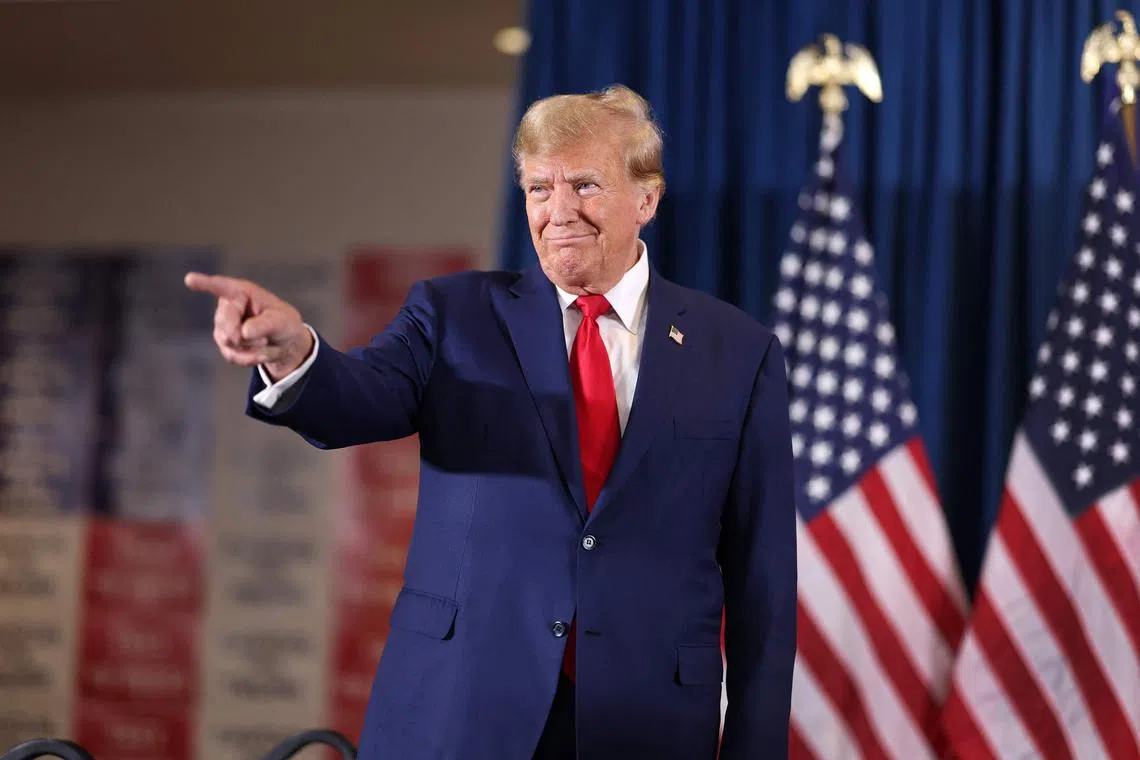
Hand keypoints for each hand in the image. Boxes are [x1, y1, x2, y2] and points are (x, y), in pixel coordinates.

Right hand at [184, 272, 313, 380]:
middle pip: (226, 322)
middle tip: (265, 338)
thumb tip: (243, 333)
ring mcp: (222, 325)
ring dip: (251, 347)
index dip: (205, 283)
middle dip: (246, 335)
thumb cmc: (283, 323)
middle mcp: (228, 306)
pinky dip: (250, 358)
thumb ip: (265, 325)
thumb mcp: (282, 321)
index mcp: (242, 292)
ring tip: (266, 342)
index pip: (221, 287)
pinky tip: (261, 353)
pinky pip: (232, 356)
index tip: (190, 279)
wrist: (285, 343)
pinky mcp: (223, 343)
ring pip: (229, 341)